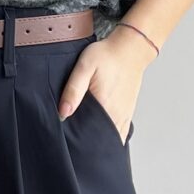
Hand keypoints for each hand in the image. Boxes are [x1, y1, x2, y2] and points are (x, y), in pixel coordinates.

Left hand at [54, 27, 156, 142]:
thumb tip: (63, 113)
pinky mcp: (128, 112)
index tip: (69, 143)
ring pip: (111, 139)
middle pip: (100, 140)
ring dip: (100, 141)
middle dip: (88, 145)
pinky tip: (101, 136)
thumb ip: (73, 90)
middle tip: (75, 144)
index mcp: (104, 106)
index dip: (78, 142)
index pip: (89, 135)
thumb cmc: (107, 56)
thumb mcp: (84, 67)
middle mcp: (116, 115)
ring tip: (86, 141)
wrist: (130, 49)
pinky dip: (111, 137)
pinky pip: (121, 133)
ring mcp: (124, 115)